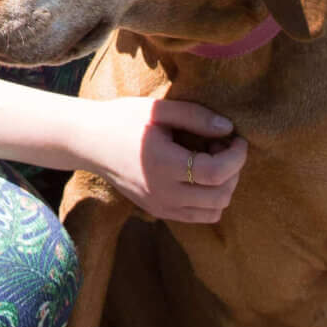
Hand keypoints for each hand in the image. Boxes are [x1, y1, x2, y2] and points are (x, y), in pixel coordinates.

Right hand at [70, 95, 248, 223]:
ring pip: (213, 212)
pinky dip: (210, 199)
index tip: (237, 138)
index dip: (236, 156)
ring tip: (212, 161)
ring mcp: (160, 206)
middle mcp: (163, 193)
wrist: (89, 141)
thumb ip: (196, 117)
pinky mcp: (158, 211)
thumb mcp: (159, 110)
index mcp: (163, 165)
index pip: (216, 173)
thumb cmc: (123, 119)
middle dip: (234, 171)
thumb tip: (229, 128)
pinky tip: (199, 174)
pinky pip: (197, 216)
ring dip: (224, 187)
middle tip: (223, 146)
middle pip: (220, 196)